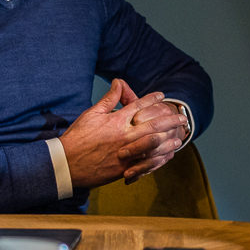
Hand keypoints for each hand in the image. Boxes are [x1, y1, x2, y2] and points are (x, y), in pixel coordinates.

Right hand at [60, 80, 187, 187]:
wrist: (67, 163)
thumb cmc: (77, 137)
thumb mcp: (91, 113)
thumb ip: (109, 99)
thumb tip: (119, 82)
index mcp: (117, 120)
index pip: (139, 106)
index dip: (152, 99)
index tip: (163, 96)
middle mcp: (124, 135)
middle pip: (153, 124)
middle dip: (169, 120)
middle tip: (182, 117)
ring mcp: (126, 152)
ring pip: (153, 144)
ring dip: (169, 139)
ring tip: (179, 136)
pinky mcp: (124, 167)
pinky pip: (146, 161)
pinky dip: (158, 157)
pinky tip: (167, 155)